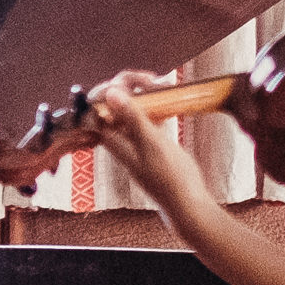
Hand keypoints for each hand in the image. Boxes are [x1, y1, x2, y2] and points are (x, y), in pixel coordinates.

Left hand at [87, 71, 220, 225]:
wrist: (187, 203)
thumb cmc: (170, 177)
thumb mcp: (151, 143)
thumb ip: (132, 117)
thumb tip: (110, 93)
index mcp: (116, 142)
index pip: (97, 110)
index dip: (106, 92)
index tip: (126, 82)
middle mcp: (123, 142)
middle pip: (113, 107)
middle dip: (127, 89)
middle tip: (149, 81)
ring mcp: (138, 143)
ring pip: (132, 112)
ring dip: (142, 96)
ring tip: (160, 85)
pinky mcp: (153, 146)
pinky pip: (147, 120)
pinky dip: (155, 108)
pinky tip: (168, 102)